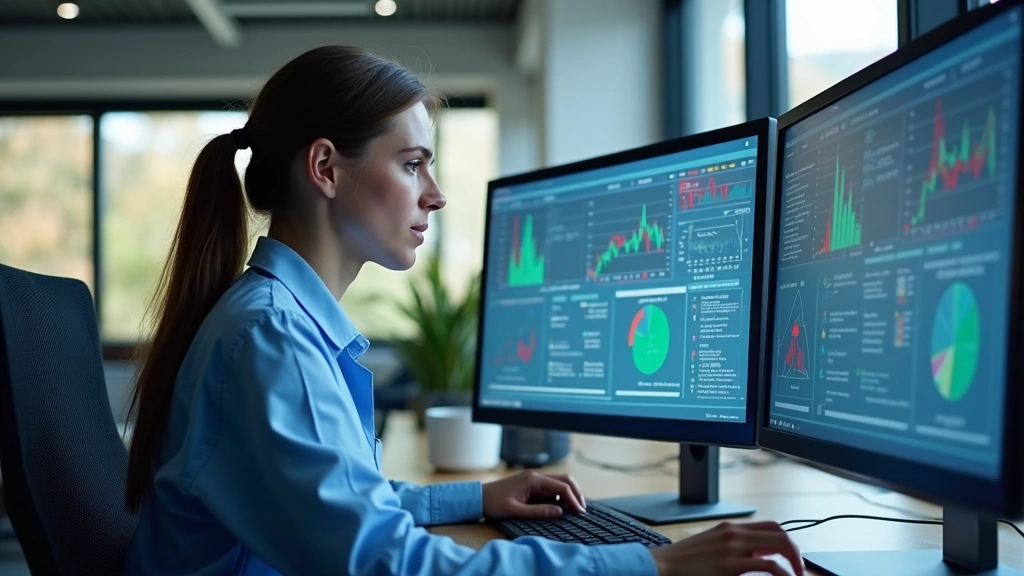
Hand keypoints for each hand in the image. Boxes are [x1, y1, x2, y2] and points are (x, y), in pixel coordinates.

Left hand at [482, 470, 586, 518]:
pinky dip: (560, 495)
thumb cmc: (494, 503)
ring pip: (559, 482)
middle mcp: (536, 475)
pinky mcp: (532, 484)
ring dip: (569, 494)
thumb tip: (560, 513)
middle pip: (564, 480)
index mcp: (533, 479)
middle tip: (583, 509)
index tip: (580, 513)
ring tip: (576, 509)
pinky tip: (562, 506)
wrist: (478, 497)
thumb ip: (538, 511)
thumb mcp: (515, 510)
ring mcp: (534, 479)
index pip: (561, 487)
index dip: (573, 500)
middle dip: (576, 493)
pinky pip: (551, 487)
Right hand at [649, 521, 802, 575]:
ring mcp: (734, 548)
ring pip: (780, 547)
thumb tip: (758, 555)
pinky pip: (769, 567)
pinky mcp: (730, 566)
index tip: (790, 559)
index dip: (786, 541)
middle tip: (800, 571)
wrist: (661, 567)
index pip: (771, 526)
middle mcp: (734, 533)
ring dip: (795, 564)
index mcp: (730, 528)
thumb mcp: (711, 546)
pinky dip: (782, 575)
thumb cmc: (683, 562)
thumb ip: (734, 546)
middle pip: (780, 534)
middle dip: (796, 553)